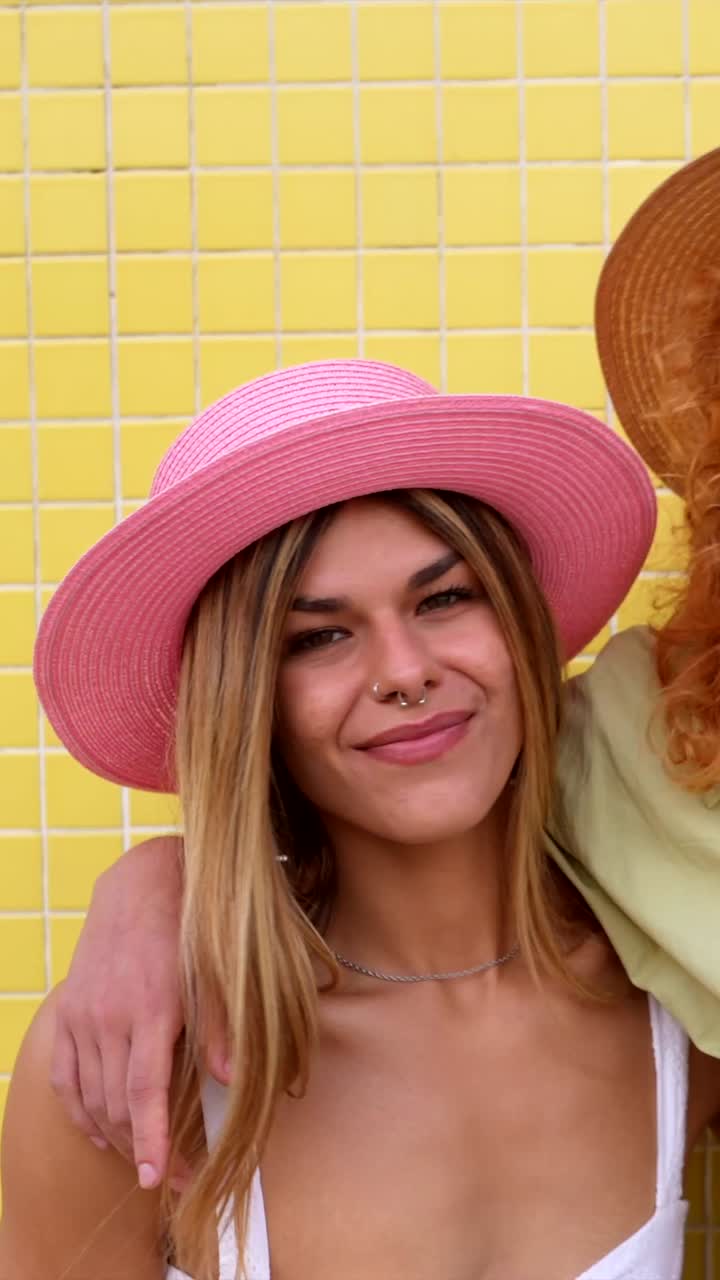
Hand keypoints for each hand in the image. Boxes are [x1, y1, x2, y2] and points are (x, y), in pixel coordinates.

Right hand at [50, 835, 230, 1188]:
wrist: (140, 885)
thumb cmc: (187, 929)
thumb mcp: (215, 973)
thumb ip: (221, 1027)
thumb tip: (233, 1079)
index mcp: (151, 1010)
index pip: (144, 1093)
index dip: (152, 1140)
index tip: (159, 1177)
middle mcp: (109, 1017)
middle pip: (118, 1105)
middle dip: (144, 1148)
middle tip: (174, 1176)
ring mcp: (83, 1016)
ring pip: (91, 1097)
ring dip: (116, 1136)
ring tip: (144, 1159)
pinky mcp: (68, 1011)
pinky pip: (65, 1077)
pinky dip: (80, 1111)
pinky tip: (100, 1132)